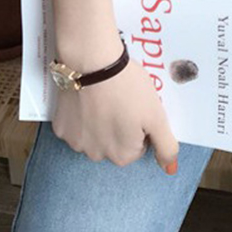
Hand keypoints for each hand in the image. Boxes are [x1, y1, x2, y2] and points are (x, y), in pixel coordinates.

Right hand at [52, 45, 179, 174]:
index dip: (140, 124)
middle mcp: (97, 156)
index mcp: (123, 155)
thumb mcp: (157, 116)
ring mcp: (76, 143)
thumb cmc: (127, 87)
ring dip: (99, 122)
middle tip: (122, 100)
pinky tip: (87, 97)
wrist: (93, 62)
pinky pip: (75, 125)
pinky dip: (81, 115)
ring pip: (94, 136)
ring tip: (104, 96)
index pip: (138, 146)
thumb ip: (166, 147)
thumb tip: (170, 169)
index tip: (137, 107)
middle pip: (115, 143)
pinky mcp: (60, 127)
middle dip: (120, 126)